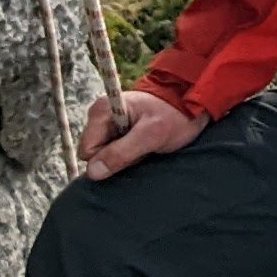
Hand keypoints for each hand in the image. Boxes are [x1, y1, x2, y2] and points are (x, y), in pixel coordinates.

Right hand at [79, 89, 207, 181]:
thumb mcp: (150, 136)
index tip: (131, 150)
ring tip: (144, 146)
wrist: (189, 104)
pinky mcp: (116, 130)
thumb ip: (120, 152)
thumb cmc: (172, 116)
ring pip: (103, 155)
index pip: (87, 150)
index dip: (107, 158)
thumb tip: (92, 172)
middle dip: (115, 158)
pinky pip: (112, 152)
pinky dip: (127, 154)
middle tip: (140, 147)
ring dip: (123, 157)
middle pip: (93, 154)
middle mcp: (100, 115)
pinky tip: (142, 146)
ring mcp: (107, 123)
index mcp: (102, 110)